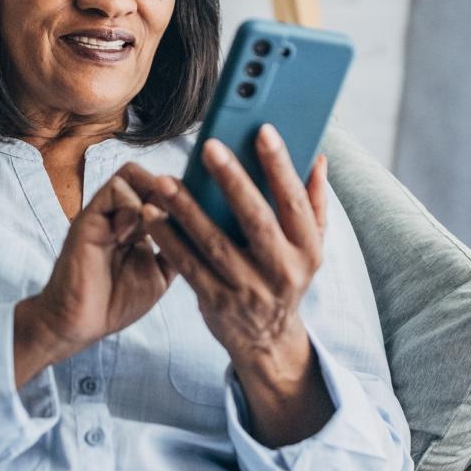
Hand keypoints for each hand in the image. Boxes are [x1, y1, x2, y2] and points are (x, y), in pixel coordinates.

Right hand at [13, 163, 177, 384]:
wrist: (80, 324)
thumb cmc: (115, 302)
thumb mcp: (159, 275)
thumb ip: (176, 250)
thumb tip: (204, 230)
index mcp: (137, 225)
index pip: (161, 191)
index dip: (182, 196)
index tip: (198, 213)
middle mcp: (120, 214)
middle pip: (148, 175)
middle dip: (169, 190)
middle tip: (180, 214)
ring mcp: (104, 214)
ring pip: (131, 175)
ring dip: (151, 195)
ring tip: (157, 222)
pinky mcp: (88, 219)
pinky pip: (114, 190)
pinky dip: (130, 206)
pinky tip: (131, 236)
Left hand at [137, 124, 333, 445]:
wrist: (268, 340)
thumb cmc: (286, 277)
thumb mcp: (310, 247)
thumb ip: (313, 203)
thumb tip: (318, 158)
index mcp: (307, 250)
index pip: (295, 201)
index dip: (280, 166)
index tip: (263, 130)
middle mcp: (282, 270)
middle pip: (256, 220)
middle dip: (233, 181)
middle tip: (208, 146)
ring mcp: (248, 289)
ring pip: (215, 244)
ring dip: (187, 210)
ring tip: (165, 182)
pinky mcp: (216, 302)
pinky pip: (188, 266)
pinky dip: (168, 240)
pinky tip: (152, 215)